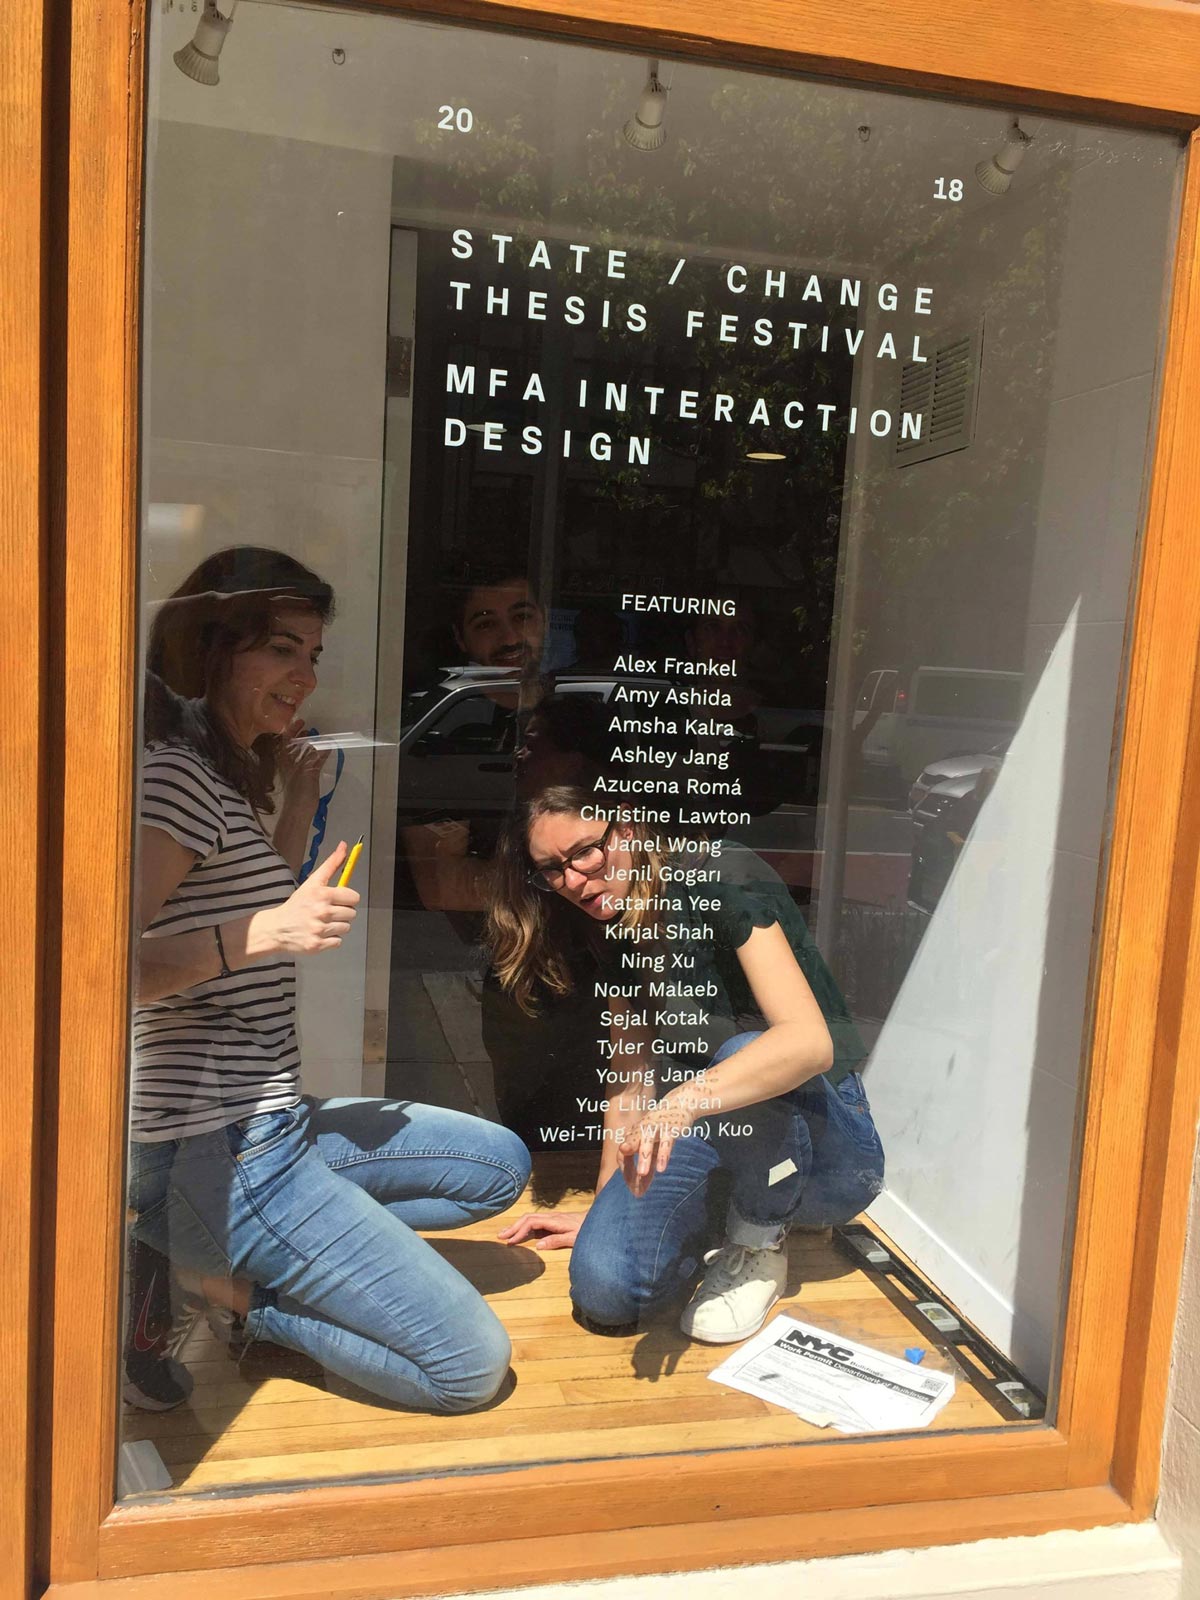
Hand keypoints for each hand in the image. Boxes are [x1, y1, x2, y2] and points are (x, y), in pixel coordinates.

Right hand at [251, 840, 359, 956]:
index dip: (347, 898)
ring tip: (322, 922)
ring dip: (337, 926)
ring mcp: (320, 930)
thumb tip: (344, 846)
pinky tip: (319, 933)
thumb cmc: (297, 904)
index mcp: (322, 895)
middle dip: (342, 912)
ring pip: (346, 927)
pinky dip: (331, 939)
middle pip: (352, 913)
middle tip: (328, 912)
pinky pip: (338, 941)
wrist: (277, 928)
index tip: (338, 900)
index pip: (353, 897)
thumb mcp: (312, 882)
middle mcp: (322, 912)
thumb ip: (331, 864)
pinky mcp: (318, 945)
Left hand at [277, 718, 329, 803]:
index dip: (292, 730)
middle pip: (294, 746)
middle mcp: (290, 763)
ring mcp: (299, 770)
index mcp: (286, 761)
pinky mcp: (307, 777)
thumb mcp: (306, 772)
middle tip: (311, 728)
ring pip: (303, 754)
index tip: (302, 722)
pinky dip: (318, 755)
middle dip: (301, 736)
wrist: (299, 810)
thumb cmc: (299, 791)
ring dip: (309, 745)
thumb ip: (315, 757)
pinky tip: (327, 751)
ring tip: (318, 737)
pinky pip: (313, 762)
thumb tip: (324, 744)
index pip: (286, 740)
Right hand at [497, 1212, 583, 1250]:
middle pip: (527, 1219)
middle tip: (500, 1236)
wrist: (598, 1220)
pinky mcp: (553, 1222)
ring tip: (505, 1234)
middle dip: (513, 1227)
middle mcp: (551, 1217)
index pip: (531, 1223)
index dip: (520, 1232)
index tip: (511, 1242)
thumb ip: (556, 1241)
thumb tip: (537, 1245)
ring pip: (530, 1219)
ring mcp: (551, 1218)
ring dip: (517, 1226)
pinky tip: (520, 1234)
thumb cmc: (587, 1229)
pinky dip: (524, 1227)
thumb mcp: (574, 1238)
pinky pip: (535, 1223)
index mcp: (554, 1220)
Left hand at [617, 1097, 699, 1196]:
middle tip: (630, 1181)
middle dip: (629, 1163)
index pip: (623, 1155)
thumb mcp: (653, 1147)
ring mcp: (655, 1127)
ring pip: (647, 1142)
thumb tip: (640, 1191)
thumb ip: (647, 1166)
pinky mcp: (670, 1128)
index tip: (632, 1187)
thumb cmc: (662, 1129)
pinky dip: (663, 1155)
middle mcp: (641, 1130)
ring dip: (644, 1158)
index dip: (625, 1171)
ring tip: (642, 1174)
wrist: (680, 1104)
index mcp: (633, 1135)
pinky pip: (666, 1142)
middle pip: (630, 1146)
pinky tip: (662, 1168)